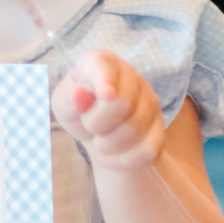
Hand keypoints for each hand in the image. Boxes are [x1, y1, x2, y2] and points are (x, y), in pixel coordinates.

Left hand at [50, 50, 165, 171]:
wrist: (98, 133)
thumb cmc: (79, 110)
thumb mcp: (64, 104)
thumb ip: (68, 99)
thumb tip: (78, 94)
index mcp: (102, 62)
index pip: (105, 68)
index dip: (105, 81)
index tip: (106, 95)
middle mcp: (132, 77)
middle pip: (122, 103)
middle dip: (96, 124)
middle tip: (90, 127)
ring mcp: (150, 102)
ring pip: (134, 130)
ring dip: (108, 144)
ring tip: (100, 140)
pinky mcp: (159, 130)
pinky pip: (147, 150)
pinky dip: (124, 160)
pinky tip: (115, 153)